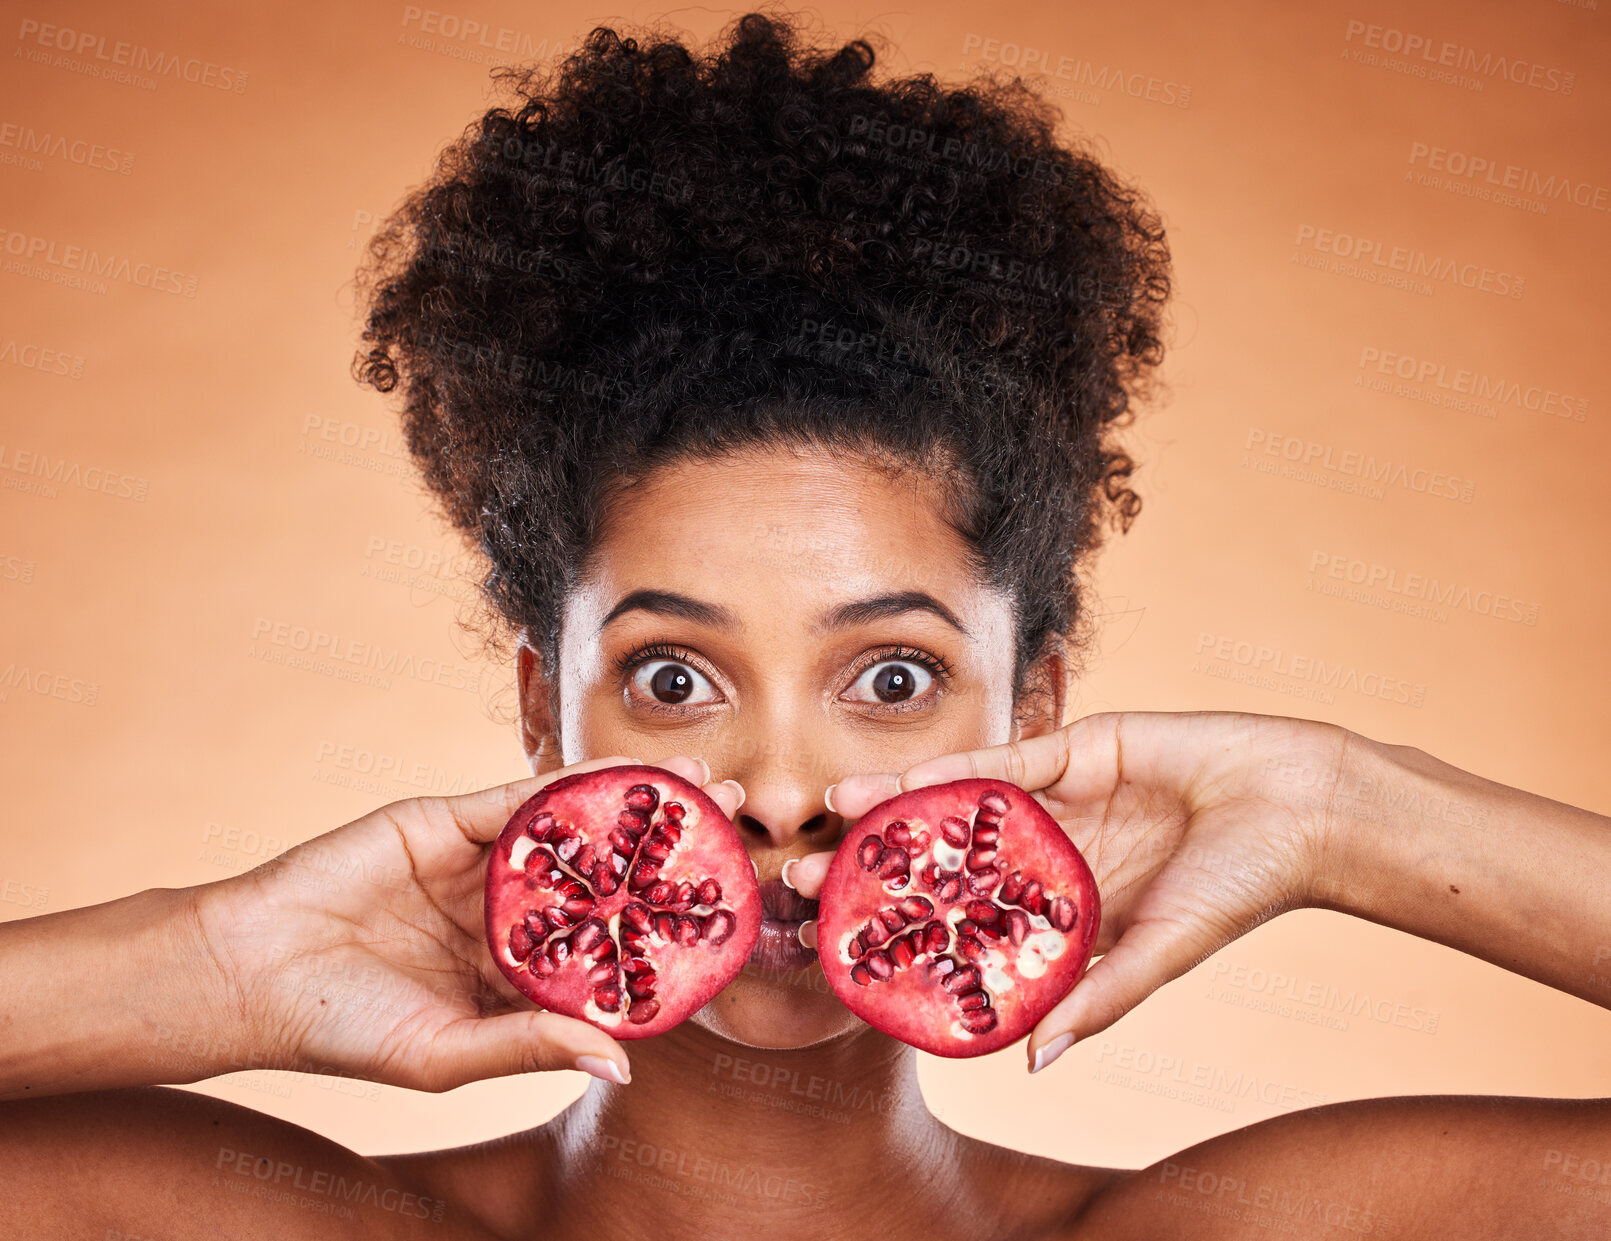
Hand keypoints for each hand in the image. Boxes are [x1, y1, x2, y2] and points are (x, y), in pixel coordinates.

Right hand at [190, 754, 742, 1089]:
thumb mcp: (448, 1053)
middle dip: (671, 855)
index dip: (667, 933)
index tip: (734, 918)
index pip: (608, 948)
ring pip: (575, 829)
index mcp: (517, 973)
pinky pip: (523, 799)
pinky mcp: (448, 819)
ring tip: (704, 783)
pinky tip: (629, 775)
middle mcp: (511, 913)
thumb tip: (625, 1064)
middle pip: (607, 879)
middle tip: (742, 828)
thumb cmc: (344, 1030)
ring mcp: (483, 862)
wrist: (251, 973)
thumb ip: (532, 1044)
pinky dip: (574, 785)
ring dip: (638, 806)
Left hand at [789, 712, 1346, 1072]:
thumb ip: (1099, 1000)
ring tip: (830, 812)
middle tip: (803, 876)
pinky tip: (902, 778)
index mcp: (1062, 908)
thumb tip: (1034, 1064)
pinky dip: (955, 769)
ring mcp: (1056, 800)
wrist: (1299, 806)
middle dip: (880, 869)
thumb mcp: (1160, 953)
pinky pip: (1004, 760)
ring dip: (897, 808)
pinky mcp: (1074, 748)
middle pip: (947, 862)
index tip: (842, 952)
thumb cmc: (1239, 888)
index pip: (968, 923)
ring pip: (960, 805)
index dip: (909, 936)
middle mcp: (1046, 853)